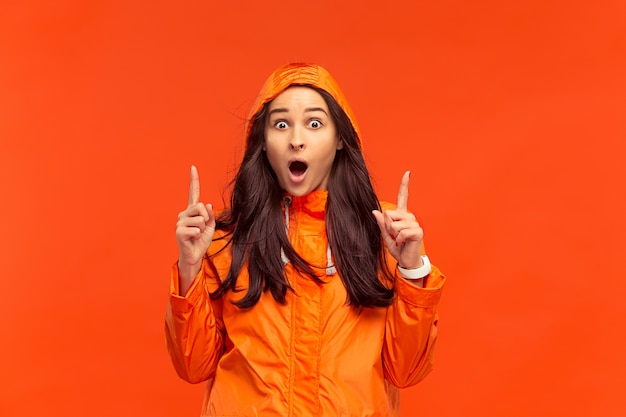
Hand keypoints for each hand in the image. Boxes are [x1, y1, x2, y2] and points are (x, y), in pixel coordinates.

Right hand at [175, 165, 215, 282]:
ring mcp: (180, 222)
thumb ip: (210, 215)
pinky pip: (196, 229)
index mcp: (192, 211)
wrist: (195, 256)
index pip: (194, 193)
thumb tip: (207, 204)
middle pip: (200, 206)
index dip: (194, 180)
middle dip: (206, 218)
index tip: (193, 167)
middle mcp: (184, 214)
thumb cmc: (201, 240)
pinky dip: (198, 235)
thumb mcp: (210, 226)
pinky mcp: (179, 231)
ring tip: (196, 235)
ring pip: (200, 219)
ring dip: (202, 229)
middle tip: (201, 229)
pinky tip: (192, 239)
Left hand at [372, 171, 423, 268]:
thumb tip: (375, 211)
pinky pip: (401, 232)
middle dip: (387, 226)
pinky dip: (399, 239)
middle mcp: (409, 216)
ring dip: (393, 234)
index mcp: (401, 215)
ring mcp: (414, 223)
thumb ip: (381, 224)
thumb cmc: (398, 248)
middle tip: (394, 236)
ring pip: (393, 223)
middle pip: (389, 213)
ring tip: (399, 240)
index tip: (408, 172)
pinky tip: (403, 242)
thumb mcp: (386, 235)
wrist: (406, 260)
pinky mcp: (418, 231)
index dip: (404, 185)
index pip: (403, 197)